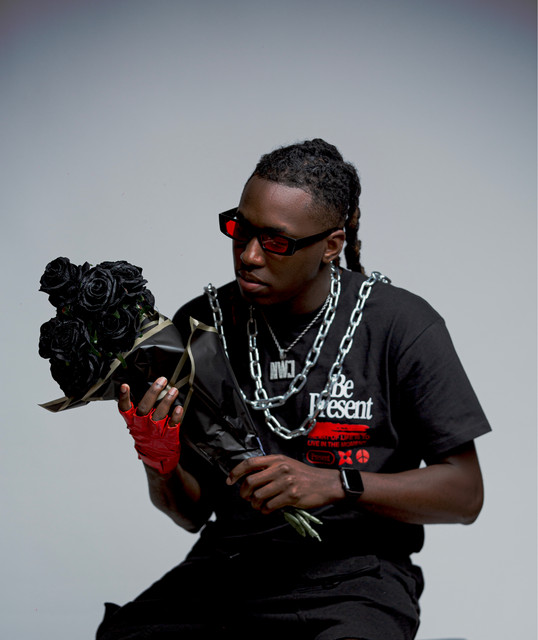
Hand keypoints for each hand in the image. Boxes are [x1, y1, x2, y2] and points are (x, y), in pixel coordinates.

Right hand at [118, 377, 182, 474]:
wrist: (156, 457)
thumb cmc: (146, 435)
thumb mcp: (137, 424)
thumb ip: (139, 409)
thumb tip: (145, 387)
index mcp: (133, 421)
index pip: (125, 408)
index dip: (124, 397)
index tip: (125, 386)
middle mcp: (142, 425)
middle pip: (145, 407)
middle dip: (153, 392)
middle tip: (162, 380)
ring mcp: (155, 431)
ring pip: (159, 414)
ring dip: (167, 401)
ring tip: (174, 390)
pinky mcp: (167, 435)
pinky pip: (172, 424)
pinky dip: (176, 416)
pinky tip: (179, 408)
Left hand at [226, 454, 343, 514]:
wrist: (325, 483)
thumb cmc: (304, 475)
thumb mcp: (286, 464)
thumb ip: (270, 468)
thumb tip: (249, 477)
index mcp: (277, 459)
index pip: (250, 463)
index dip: (236, 472)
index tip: (229, 480)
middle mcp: (280, 469)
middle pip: (250, 481)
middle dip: (244, 492)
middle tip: (246, 497)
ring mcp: (286, 482)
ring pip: (258, 495)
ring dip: (255, 504)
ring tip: (259, 505)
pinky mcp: (291, 496)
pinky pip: (269, 506)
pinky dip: (265, 510)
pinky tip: (268, 509)